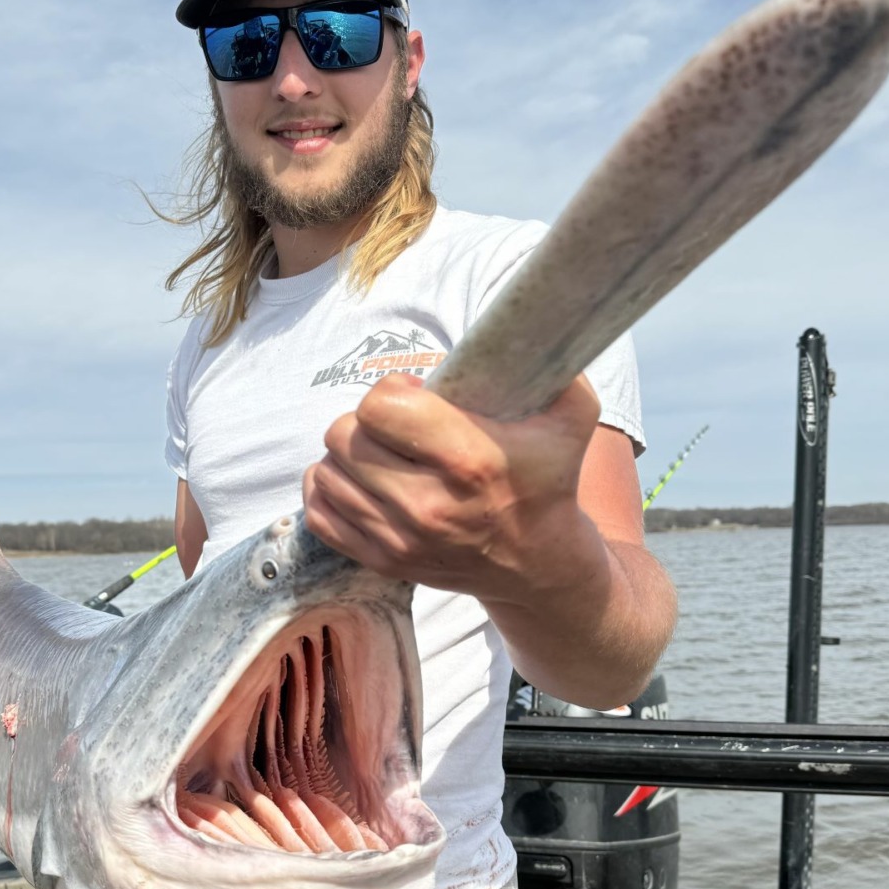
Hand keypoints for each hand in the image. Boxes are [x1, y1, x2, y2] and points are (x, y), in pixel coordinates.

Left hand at [302, 372, 601, 603]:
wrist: (538, 562)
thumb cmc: (548, 476)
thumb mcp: (569, 413)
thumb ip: (547, 361)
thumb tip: (514, 326)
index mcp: (470, 461)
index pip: (380, 407)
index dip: (391, 390)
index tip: (415, 395)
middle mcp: (429, 506)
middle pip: (344, 438)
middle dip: (365, 421)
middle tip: (395, 426)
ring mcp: (401, 540)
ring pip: (326, 474)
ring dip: (348, 456)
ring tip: (382, 454)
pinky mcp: (383, 562)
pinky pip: (319, 514)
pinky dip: (331, 491)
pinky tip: (361, 481)